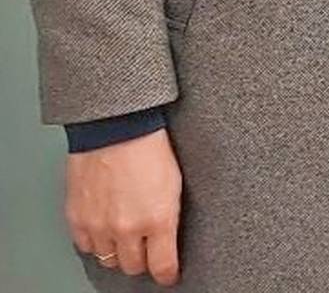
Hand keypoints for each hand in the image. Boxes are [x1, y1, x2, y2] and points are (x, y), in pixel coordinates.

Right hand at [66, 129, 181, 285]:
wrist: (117, 130)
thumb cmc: (150, 150)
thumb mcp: (175, 186)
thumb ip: (169, 218)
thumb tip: (169, 240)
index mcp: (158, 219)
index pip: (163, 265)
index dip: (167, 274)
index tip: (169, 275)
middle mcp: (127, 228)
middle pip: (134, 267)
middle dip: (142, 261)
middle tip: (146, 250)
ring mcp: (99, 225)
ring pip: (108, 259)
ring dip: (118, 251)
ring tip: (125, 236)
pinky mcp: (77, 219)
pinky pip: (86, 246)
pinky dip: (96, 241)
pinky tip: (104, 229)